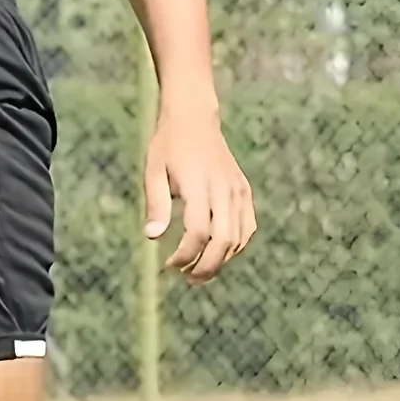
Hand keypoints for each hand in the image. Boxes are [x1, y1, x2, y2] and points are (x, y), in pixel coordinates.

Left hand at [144, 103, 255, 284]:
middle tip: (189, 280)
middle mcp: (224, 189)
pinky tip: (218, 255)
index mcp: (199, 184)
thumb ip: (156, 205)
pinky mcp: (244, 191)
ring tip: (200, 274)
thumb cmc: (168, 147)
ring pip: (238, 237)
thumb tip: (152, 237)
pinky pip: (247, 227)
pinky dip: (236, 246)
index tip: (170, 265)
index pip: (198, 231)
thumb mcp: (153, 172)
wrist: (194, 120)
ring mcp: (238, 190)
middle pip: (223, 240)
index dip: (186, 255)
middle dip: (206, 266)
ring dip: (221, 261)